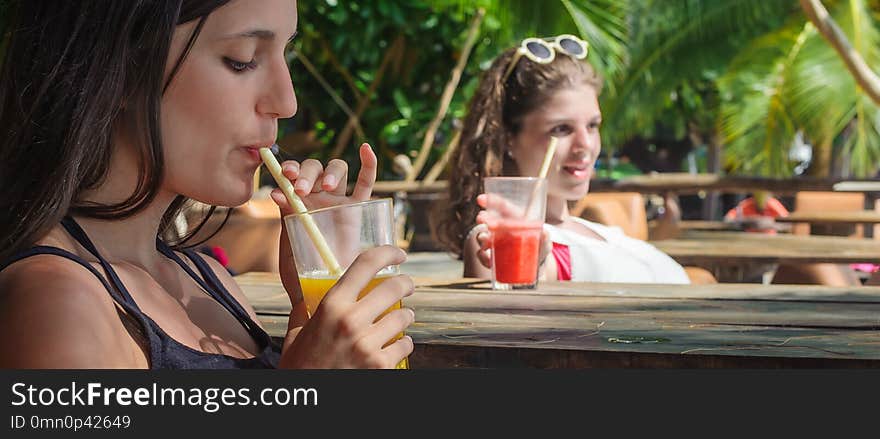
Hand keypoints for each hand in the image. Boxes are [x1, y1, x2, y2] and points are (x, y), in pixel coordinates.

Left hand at [270, 143, 376, 306]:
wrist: (318, 291)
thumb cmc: (299, 271)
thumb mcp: (288, 242)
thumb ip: (285, 217)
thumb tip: (277, 192)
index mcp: (296, 201)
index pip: (292, 175)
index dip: (289, 170)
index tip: (284, 178)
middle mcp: (316, 196)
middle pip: (314, 168)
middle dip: (307, 173)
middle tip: (302, 189)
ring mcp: (338, 200)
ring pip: (337, 170)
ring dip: (330, 172)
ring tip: (328, 187)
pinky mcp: (358, 208)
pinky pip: (365, 183)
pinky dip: (369, 164)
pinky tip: (366, 149)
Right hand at [279, 246, 415, 367]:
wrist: (306, 398)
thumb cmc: (299, 365)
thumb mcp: (296, 332)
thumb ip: (305, 310)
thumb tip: (307, 293)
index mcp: (331, 306)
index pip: (366, 264)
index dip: (387, 253)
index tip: (398, 254)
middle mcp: (351, 321)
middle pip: (395, 287)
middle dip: (406, 283)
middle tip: (407, 285)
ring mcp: (368, 345)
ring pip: (405, 316)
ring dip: (406, 316)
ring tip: (401, 318)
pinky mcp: (381, 366)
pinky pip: (405, 345)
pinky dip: (404, 344)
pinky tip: (397, 344)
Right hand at [472, 194, 551, 271]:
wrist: (535, 265)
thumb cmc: (539, 248)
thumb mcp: (545, 242)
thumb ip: (545, 238)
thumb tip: (544, 234)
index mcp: (515, 219)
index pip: (503, 206)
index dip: (491, 201)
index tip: (480, 200)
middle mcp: (503, 229)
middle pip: (489, 220)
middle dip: (483, 219)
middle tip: (481, 219)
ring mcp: (496, 242)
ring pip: (483, 237)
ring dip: (482, 237)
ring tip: (485, 240)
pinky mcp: (493, 256)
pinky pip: (483, 255)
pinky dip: (482, 256)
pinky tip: (486, 257)